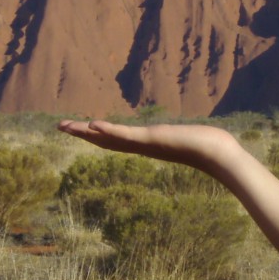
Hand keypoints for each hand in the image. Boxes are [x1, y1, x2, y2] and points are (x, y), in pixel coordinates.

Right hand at [56, 119, 243, 173]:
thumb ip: (185, 136)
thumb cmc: (209, 147)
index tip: (79, 129)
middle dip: (81, 134)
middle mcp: (141, 147)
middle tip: (59, 126)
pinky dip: (108, 130)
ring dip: (86, 132)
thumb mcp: (188, 138)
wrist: (219, 155)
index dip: (96, 135)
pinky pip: (125, 135)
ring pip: (109, 138)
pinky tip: (92, 124)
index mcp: (146, 145)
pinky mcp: (152, 139)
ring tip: (66, 126)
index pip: (115, 140)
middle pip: (105, 141)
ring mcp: (145, 144)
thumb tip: (191, 136)